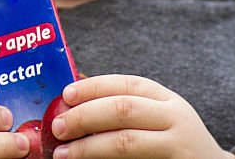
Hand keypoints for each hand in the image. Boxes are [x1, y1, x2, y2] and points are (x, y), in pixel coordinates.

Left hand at [47, 74, 234, 158]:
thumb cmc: (175, 143)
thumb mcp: (159, 117)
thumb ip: (127, 107)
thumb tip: (74, 100)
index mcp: (167, 99)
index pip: (128, 84)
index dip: (94, 87)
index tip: (67, 94)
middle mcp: (174, 118)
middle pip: (123, 109)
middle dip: (85, 116)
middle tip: (58, 127)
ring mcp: (176, 146)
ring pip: (126, 142)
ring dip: (88, 148)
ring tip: (63, 154)